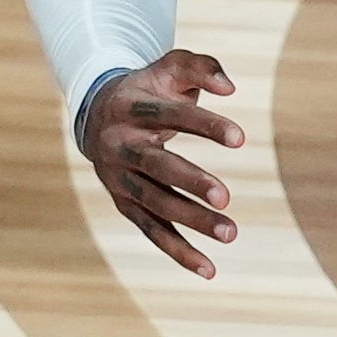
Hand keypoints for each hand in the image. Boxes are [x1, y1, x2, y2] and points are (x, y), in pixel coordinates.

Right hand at [76, 50, 245, 278]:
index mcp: (132, 108)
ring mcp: (119, 179)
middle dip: (190, 182)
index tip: (240, 138)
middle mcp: (120, 145)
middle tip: (226, 198)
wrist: (95, 114)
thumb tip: (230, 87)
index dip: (205, 125)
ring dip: (192, 221)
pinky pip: (152, 231)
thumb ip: (201, 67)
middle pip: (156, 166)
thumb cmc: (147, 90)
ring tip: (231, 232)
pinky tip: (209, 269)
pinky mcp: (124, 204)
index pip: (170, 116)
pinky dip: (179, 251)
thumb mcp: (169, 69)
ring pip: (155, 204)